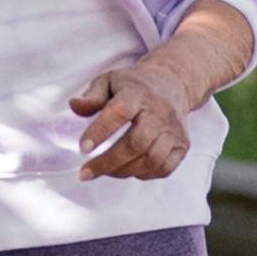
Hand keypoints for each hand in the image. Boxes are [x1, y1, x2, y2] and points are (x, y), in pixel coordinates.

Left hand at [65, 52, 205, 179]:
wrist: (173, 83)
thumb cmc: (134, 85)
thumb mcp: (109, 81)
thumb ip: (91, 96)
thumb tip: (74, 105)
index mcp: (138, 94)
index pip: (119, 112)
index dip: (100, 131)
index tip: (82, 148)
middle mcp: (160, 112)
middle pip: (136, 143)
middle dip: (108, 162)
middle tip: (85, 173)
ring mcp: (174, 130)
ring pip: (151, 160)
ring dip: (123, 171)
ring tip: (104, 171)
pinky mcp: (182, 145)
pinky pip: (164, 168)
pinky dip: (143, 174)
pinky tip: (127, 170)